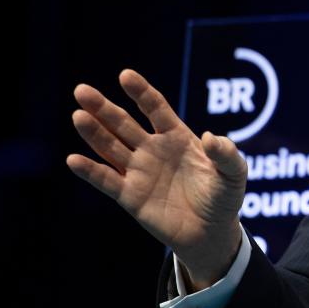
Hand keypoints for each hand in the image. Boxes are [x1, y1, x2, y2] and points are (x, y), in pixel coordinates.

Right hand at [67, 68, 246, 288]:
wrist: (211, 232)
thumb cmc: (224, 197)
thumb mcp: (234, 173)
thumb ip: (225, 154)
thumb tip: (210, 137)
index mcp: (178, 137)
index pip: (155, 108)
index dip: (141, 92)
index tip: (125, 75)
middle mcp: (153, 149)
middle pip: (124, 123)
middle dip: (103, 107)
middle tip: (81, 91)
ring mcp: (139, 171)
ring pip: (110, 147)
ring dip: (94, 132)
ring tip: (78, 115)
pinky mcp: (130, 196)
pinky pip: (107, 181)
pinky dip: (90, 171)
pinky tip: (74, 159)